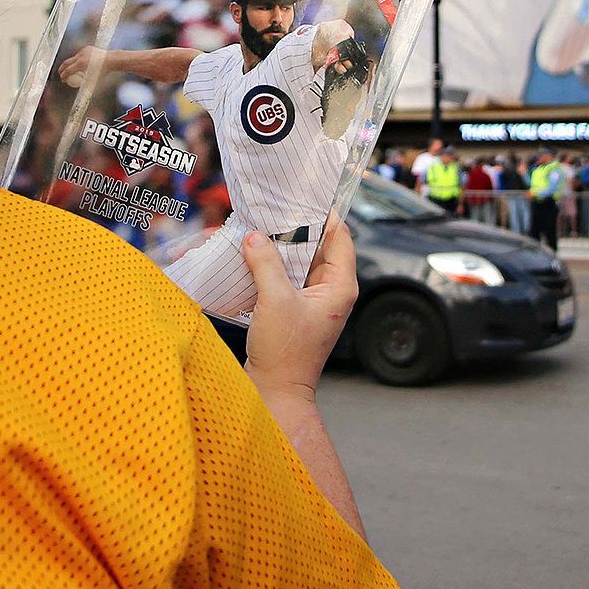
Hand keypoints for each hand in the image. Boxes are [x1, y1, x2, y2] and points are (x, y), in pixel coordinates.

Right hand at [56, 45, 100, 87]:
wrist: (111, 59)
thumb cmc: (103, 70)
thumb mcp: (93, 79)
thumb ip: (85, 84)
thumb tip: (79, 91)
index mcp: (81, 64)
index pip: (68, 71)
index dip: (63, 76)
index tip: (63, 80)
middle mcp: (80, 56)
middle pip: (66, 63)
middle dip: (62, 69)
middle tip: (61, 74)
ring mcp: (83, 51)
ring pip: (73, 58)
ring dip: (70, 64)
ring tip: (70, 70)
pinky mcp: (86, 48)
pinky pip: (79, 54)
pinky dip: (78, 59)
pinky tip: (80, 63)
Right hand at [243, 218, 356, 400]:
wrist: (276, 392)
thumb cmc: (285, 352)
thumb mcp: (275, 300)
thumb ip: (266, 263)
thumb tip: (254, 237)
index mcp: (340, 286)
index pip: (340, 237)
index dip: (324, 215)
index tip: (302, 196)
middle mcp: (330, 291)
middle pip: (316, 247)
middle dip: (293, 229)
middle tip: (270, 209)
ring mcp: (312, 301)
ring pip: (297, 262)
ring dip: (277, 249)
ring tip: (256, 228)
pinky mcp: (293, 310)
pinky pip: (283, 279)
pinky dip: (268, 267)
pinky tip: (249, 257)